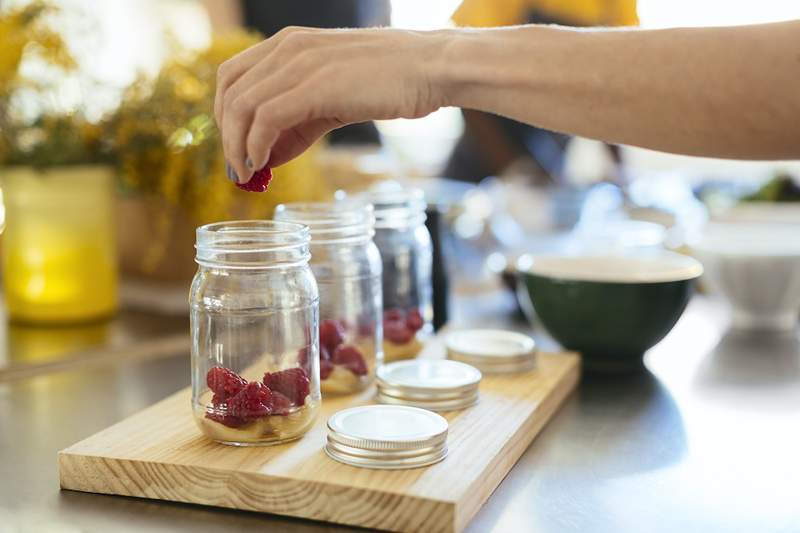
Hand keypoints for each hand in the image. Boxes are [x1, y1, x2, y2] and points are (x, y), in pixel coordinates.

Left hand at [215, 26, 447, 182]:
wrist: (429, 68)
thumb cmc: (389, 82)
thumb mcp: (333, 98)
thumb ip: (298, 122)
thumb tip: (266, 156)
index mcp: (288, 43)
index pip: (232, 77)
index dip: (224, 115)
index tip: (235, 148)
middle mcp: (287, 47)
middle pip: (229, 91)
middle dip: (226, 134)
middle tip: (237, 168)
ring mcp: (299, 64)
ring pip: (242, 107)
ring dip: (237, 146)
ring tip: (248, 174)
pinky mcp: (315, 87)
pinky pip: (266, 119)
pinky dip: (255, 146)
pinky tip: (264, 165)